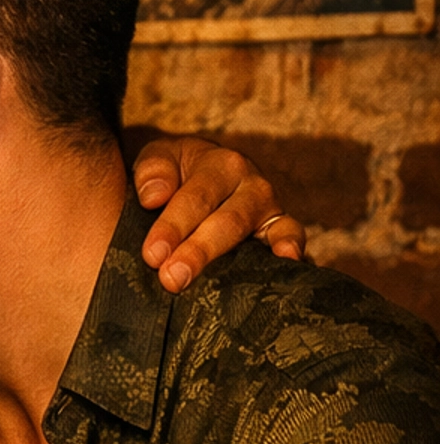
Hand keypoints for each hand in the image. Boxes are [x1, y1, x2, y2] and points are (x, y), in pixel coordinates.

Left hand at [132, 135, 305, 292]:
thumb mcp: (161, 158)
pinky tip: (287, 261)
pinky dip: (292, 246)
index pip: (195, 199)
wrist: (206, 174)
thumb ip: (154, 170)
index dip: (173, 227)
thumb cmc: (179, 172)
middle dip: (198, 251)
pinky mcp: (281, 228)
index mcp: (220, 164)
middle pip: (226, 221)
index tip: (152, 255)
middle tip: (171, 278)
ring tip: (215, 285)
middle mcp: (251, 184)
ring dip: (232, 261)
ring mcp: (270, 208)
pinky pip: (291, 235)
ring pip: (255, 232)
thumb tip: (154, 196)